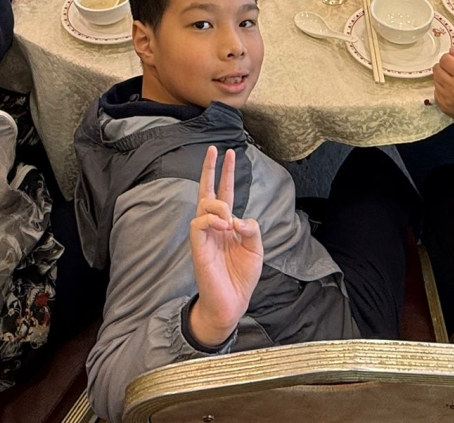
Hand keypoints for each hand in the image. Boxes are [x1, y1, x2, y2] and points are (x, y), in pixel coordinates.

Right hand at [187, 146, 263, 347]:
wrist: (232, 302)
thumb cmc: (241, 277)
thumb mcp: (255, 248)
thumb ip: (251, 228)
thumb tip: (237, 218)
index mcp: (228, 225)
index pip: (225, 193)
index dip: (226, 174)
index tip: (228, 154)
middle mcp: (214, 227)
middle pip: (208, 192)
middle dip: (210, 170)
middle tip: (213, 150)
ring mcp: (204, 236)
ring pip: (204, 205)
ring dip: (218, 205)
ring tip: (227, 217)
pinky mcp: (198, 247)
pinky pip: (198, 223)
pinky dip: (211, 220)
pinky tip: (222, 226)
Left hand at [432, 51, 453, 127]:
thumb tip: (452, 50)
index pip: (445, 59)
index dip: (450, 58)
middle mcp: (452, 87)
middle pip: (437, 68)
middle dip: (444, 66)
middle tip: (453, 70)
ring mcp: (445, 98)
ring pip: (435, 79)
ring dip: (442, 77)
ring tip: (453, 81)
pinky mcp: (442, 105)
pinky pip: (435, 90)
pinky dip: (441, 88)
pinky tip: (451, 90)